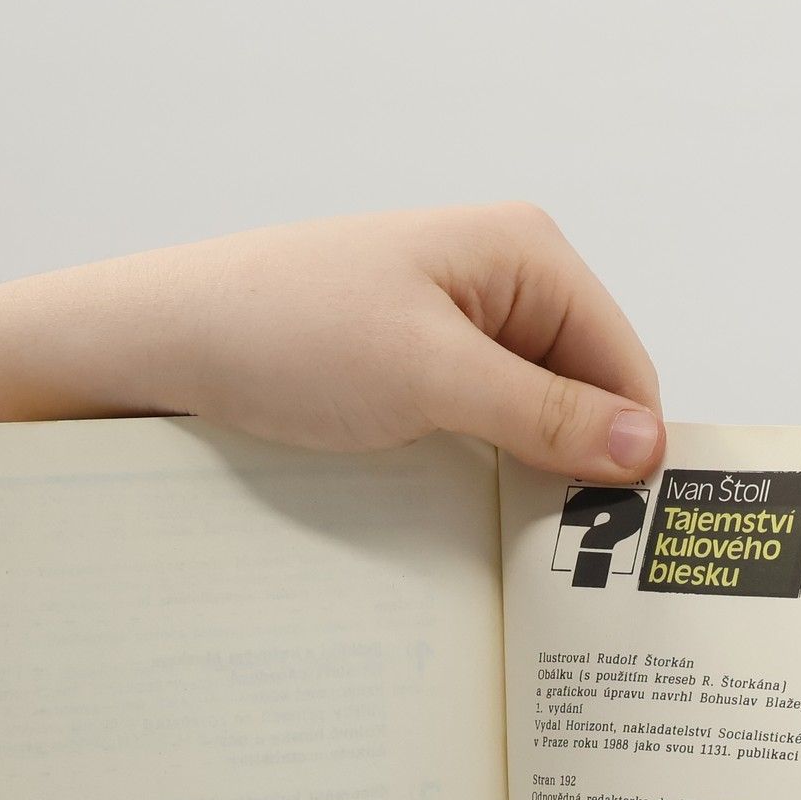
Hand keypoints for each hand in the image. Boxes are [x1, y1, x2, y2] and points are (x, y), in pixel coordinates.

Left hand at [0, 202, 667, 484]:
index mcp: (523, 251)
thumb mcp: (428, 378)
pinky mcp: (415, 362)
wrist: (155, 342)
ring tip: (511, 530)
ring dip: (529, 471)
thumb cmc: (280, 331)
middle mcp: (500, 278)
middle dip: (577, 462)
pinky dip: (487, 467)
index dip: (625, 447)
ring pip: (535, 416)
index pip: (624, 364)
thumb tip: (645, 447)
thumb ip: (543, 414)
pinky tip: (467, 505)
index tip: (615, 533)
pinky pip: (484, 423)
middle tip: (561, 548)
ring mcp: (456, 321)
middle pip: (587, 391)